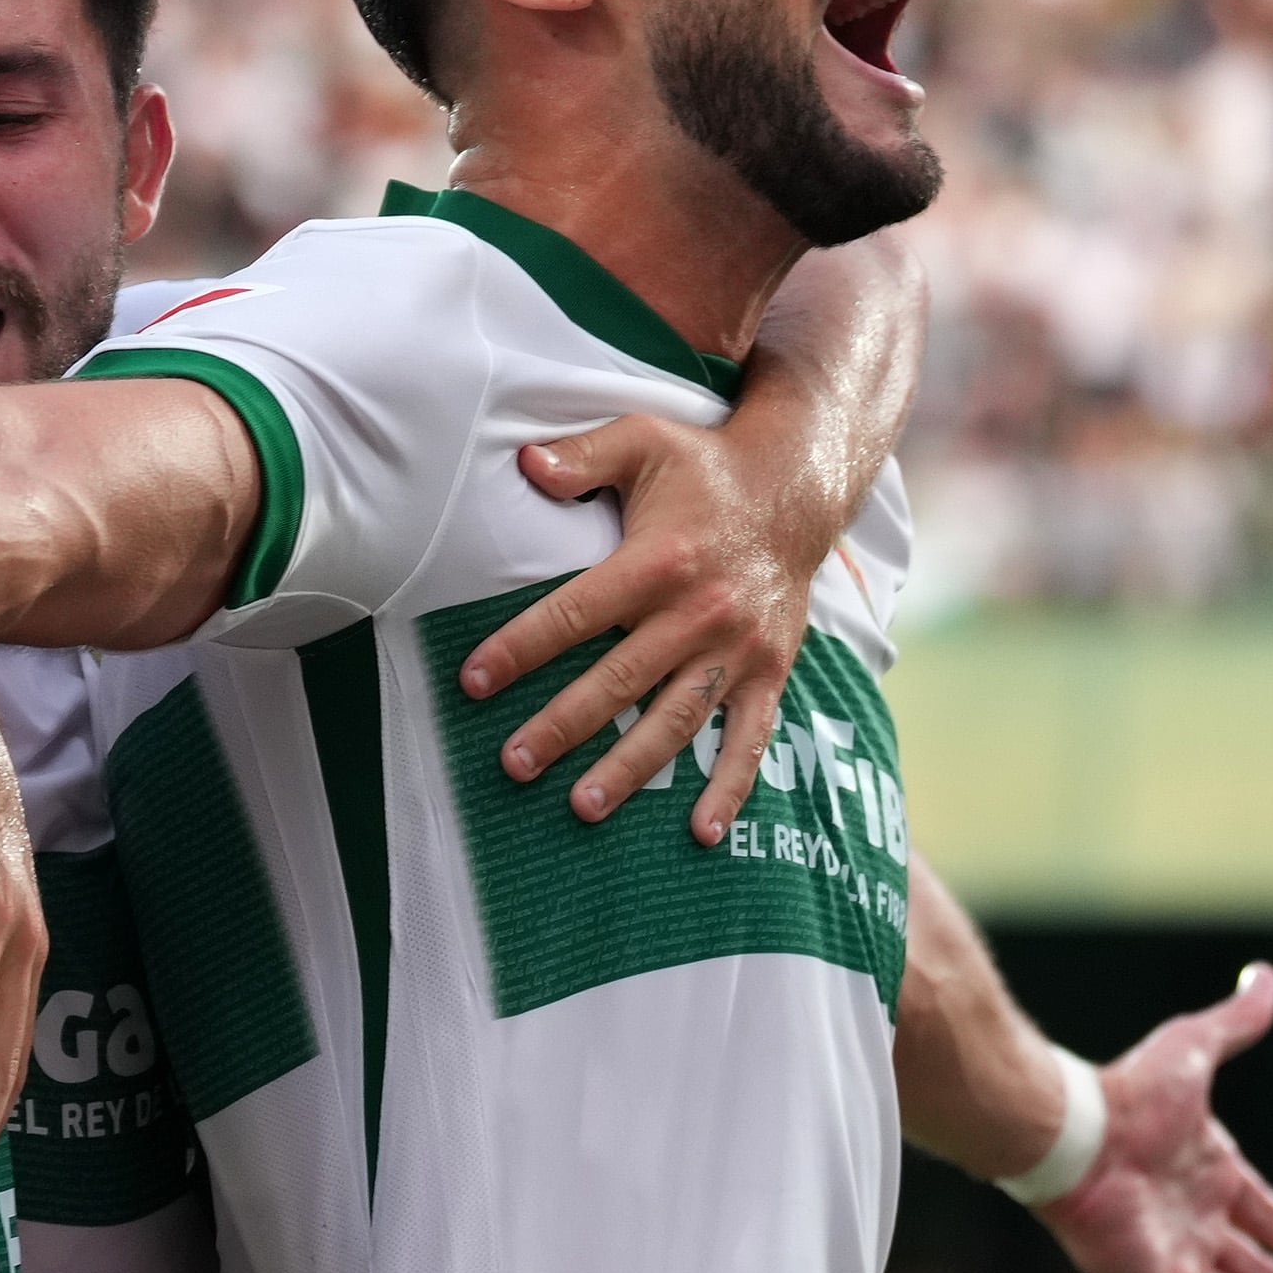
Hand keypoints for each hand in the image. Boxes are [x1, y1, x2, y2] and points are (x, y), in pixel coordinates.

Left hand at [458, 414, 835, 845]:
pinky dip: (730, 788)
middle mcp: (700, 612)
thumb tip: (524, 464)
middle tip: (513, 764)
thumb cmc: (706, 465)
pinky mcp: (771, 670)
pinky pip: (750, 738)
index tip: (472, 681)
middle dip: (563, 726)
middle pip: (619, 680)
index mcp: (659, 561)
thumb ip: (582, 456)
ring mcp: (738, 647)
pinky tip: (700, 833)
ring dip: (631, 768)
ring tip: (582, 807)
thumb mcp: (643, 440)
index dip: (520, 648)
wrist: (799, 484)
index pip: (575, 614)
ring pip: (677, 720)